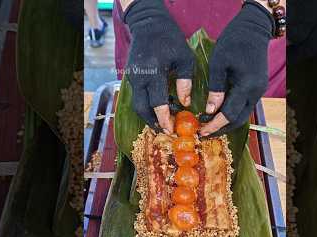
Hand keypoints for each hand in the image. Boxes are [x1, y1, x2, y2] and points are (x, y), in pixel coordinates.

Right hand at [125, 0, 194, 133]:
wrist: (148, 25)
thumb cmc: (170, 40)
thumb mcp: (185, 58)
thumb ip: (185, 82)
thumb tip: (185, 103)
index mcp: (153, 73)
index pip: (156, 102)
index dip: (163, 118)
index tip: (171, 130)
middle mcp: (139, 79)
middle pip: (141, 109)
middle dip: (153, 122)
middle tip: (166, 131)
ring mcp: (132, 79)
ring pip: (137, 105)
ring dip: (148, 116)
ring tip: (162, 123)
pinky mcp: (131, 78)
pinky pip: (137, 97)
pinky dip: (146, 106)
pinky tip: (158, 109)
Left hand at [200, 0, 274, 136]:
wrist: (253, 30)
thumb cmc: (233, 43)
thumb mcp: (219, 63)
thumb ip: (216, 89)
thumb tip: (210, 111)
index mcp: (247, 86)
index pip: (230, 114)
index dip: (215, 125)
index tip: (201, 131)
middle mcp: (256, 92)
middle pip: (239, 120)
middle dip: (222, 129)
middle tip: (204, 133)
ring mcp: (258, 91)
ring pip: (243, 115)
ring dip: (227, 122)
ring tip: (209, 125)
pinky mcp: (257, 88)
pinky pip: (244, 106)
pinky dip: (232, 113)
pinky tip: (218, 113)